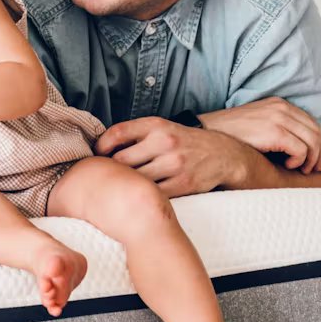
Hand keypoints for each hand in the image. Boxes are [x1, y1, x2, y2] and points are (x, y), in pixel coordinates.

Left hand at [95, 117, 248, 197]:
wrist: (223, 155)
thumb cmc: (181, 142)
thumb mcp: (160, 128)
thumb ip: (133, 135)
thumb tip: (98, 150)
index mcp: (155, 125)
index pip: (116, 133)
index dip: (100, 147)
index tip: (97, 157)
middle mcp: (165, 142)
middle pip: (121, 161)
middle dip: (112, 170)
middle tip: (107, 177)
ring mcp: (175, 164)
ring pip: (135, 180)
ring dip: (126, 186)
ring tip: (121, 188)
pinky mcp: (184, 184)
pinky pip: (153, 194)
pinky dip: (144, 196)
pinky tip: (140, 196)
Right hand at [199, 98, 320, 173]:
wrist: (209, 132)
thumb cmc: (230, 133)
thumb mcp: (257, 122)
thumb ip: (277, 125)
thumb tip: (297, 143)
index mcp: (279, 104)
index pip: (311, 122)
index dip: (318, 141)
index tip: (315, 157)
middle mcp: (282, 108)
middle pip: (316, 131)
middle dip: (319, 153)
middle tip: (313, 168)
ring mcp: (279, 119)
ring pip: (312, 142)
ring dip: (311, 159)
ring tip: (301, 169)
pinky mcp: (275, 132)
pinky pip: (301, 150)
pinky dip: (299, 161)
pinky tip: (287, 165)